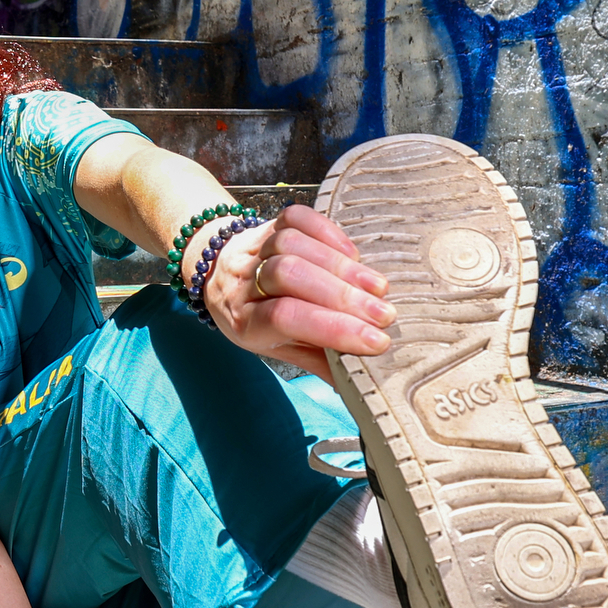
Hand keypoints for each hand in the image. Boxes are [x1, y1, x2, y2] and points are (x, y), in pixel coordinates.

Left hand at [200, 204, 392, 375]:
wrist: (222, 274)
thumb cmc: (260, 319)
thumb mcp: (280, 348)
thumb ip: (318, 362)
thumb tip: (363, 389)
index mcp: (244, 321)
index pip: (286, 318)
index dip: (333, 328)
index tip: (377, 341)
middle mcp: (243, 282)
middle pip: (289, 276)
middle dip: (342, 296)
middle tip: (385, 315)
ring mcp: (254, 248)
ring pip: (293, 246)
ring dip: (341, 267)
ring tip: (377, 288)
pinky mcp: (269, 222)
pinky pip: (296, 219)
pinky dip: (328, 232)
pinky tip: (353, 253)